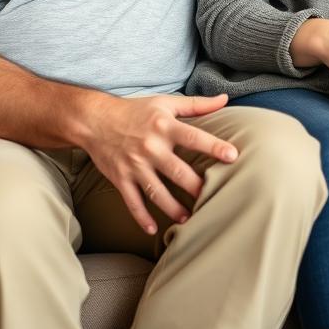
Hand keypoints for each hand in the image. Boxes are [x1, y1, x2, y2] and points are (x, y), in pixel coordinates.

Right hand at [78, 92, 236, 234]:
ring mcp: (134, 165)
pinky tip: (153, 229)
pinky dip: (142, 218)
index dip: (214, 146)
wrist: (95, 120)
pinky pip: (132, 202)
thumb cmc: (136, 110)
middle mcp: (150, 147)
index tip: (233, 156)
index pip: (193, 137)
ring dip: (173, 208)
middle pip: (177, 171)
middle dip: (196, 186)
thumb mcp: (166, 103)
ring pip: (157, 192)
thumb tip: (225, 99)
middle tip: (214, 197)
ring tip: (189, 219)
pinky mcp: (120, 179)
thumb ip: (197, 104)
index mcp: (164, 126)